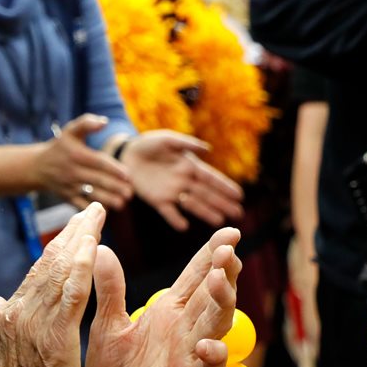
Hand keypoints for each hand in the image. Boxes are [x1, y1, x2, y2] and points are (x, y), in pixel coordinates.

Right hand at [0, 203, 105, 366]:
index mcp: (5, 319)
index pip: (35, 275)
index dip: (56, 250)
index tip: (73, 231)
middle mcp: (16, 313)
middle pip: (47, 264)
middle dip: (71, 234)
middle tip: (90, 211)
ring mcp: (35, 323)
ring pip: (60, 271)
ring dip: (80, 239)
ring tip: (96, 216)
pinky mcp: (56, 336)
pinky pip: (73, 292)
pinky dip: (83, 265)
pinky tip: (94, 244)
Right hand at [34, 114, 133, 209]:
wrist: (37, 167)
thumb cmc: (60, 147)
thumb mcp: (70, 131)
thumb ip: (87, 123)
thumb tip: (104, 122)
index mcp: (76, 154)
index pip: (98, 162)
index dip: (114, 169)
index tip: (127, 175)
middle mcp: (73, 171)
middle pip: (97, 180)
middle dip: (115, 187)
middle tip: (130, 193)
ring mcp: (69, 186)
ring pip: (91, 194)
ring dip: (107, 200)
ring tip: (121, 203)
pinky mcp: (67, 197)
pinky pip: (81, 205)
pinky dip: (92, 209)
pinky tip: (106, 211)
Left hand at [85, 227, 241, 366]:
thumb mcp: (107, 323)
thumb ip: (110, 288)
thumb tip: (99, 248)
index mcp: (170, 309)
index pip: (197, 275)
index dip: (214, 254)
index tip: (230, 232)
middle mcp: (186, 328)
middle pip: (214, 295)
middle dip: (224, 273)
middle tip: (228, 252)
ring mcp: (191, 355)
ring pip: (217, 325)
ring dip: (223, 304)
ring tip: (220, 282)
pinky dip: (212, 357)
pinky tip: (208, 345)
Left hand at [124, 130, 243, 230]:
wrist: (126, 154)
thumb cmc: (149, 144)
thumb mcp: (168, 140)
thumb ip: (186, 144)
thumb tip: (208, 149)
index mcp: (190, 166)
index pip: (211, 178)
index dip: (225, 187)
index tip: (239, 196)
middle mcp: (184, 181)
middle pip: (206, 194)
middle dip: (222, 203)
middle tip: (238, 214)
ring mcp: (171, 192)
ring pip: (192, 204)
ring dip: (205, 212)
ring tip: (220, 222)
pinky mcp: (156, 199)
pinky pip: (168, 211)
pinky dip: (175, 219)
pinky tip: (184, 227)